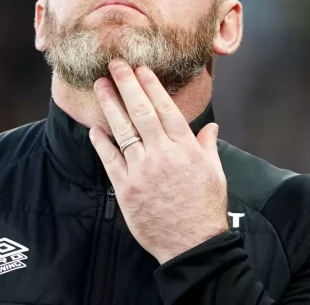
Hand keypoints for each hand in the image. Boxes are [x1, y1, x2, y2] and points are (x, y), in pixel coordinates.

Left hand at [88, 59, 228, 263]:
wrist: (192, 245)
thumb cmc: (205, 209)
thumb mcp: (214, 173)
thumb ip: (207, 147)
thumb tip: (210, 128)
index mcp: (185, 148)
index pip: (165, 108)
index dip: (151, 86)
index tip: (140, 68)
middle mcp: (163, 155)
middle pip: (141, 112)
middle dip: (127, 85)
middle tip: (114, 64)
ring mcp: (142, 172)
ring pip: (123, 131)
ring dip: (110, 106)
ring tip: (100, 85)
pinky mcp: (126, 190)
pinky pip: (110, 161)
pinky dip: (101, 143)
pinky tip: (94, 128)